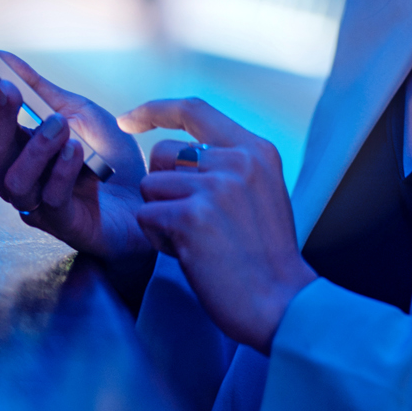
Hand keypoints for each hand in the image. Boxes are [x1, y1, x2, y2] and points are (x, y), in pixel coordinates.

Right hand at [0, 30, 151, 264]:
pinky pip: (51, 197)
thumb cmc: (108, 157)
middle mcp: (15, 171)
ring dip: (37, 145)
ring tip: (61, 125)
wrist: (147, 199)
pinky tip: (78, 153)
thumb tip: (0, 55)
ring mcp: (34, 201)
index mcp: (16, 140)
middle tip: (8, 87)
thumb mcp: (77, 111)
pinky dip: (64, 170)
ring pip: (14, 176)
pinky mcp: (61, 223)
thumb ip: (39, 89)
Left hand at [127, 98, 316, 353]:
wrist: (282, 301)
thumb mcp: (263, 190)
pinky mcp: (192, 217)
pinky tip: (188, 254)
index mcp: (255, 149)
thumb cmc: (267, 255)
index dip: (155, 110)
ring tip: (193, 240)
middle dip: (162, 186)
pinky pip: (146, 217)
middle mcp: (237, 160)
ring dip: (160, 216)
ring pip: (150, 186)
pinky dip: (158, 239)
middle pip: (162, 151)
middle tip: (190, 219)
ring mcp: (215, 187)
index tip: (129, 120)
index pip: (195, 109)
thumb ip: (231, 165)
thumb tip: (184, 153)